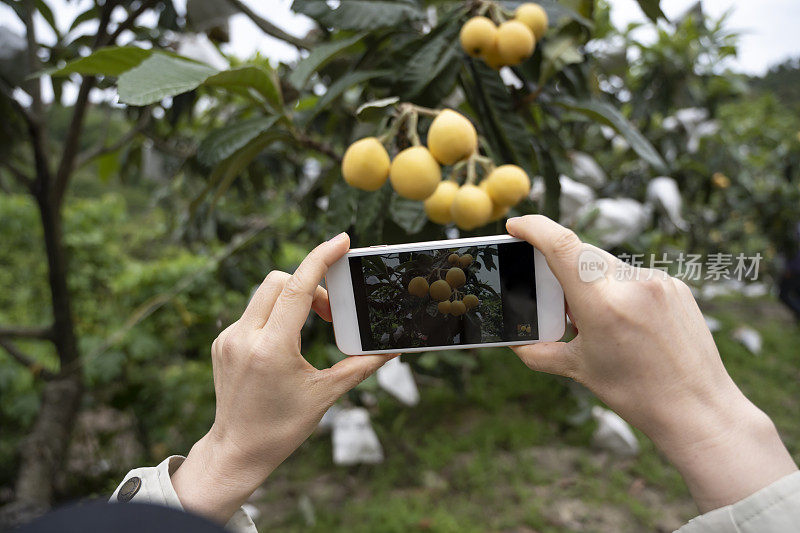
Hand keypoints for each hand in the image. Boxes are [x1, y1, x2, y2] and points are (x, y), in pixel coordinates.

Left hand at [171, 233, 394, 522]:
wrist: (236, 451)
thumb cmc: (281, 428)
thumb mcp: (325, 395)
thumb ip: (360, 366)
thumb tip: (391, 349)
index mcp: (271, 348)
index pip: (298, 288)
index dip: (321, 259)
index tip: (341, 240)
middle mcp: (244, 337)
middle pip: (281, 281)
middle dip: (310, 285)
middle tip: (329, 314)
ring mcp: (229, 338)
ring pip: (266, 293)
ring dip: (293, 298)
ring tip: (312, 327)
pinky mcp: (223, 342)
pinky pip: (254, 311)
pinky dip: (277, 314)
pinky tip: (287, 342)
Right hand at [506, 215, 796, 511]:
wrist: (698, 409)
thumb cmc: (637, 394)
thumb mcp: (579, 371)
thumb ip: (539, 351)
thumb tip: (513, 341)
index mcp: (602, 305)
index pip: (562, 245)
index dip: (534, 227)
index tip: (516, 225)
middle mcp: (632, 284)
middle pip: (581, 254)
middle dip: (560, 266)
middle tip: (553, 296)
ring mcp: (658, 282)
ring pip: (607, 264)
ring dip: (590, 280)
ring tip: (595, 319)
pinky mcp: (676, 286)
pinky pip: (634, 275)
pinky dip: (618, 289)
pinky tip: (625, 321)